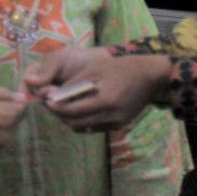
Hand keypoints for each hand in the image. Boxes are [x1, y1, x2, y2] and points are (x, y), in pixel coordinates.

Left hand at [30, 49, 168, 132]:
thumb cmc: (120, 67)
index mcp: (105, 100)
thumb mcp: (95, 69)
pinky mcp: (119, 125)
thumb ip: (74, 84)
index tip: (46, 100)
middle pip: (75, 123)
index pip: (72, 110)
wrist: (150, 77)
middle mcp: (111, 116)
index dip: (56, 107)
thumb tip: (53, 96)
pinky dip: (83, 121)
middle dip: (60, 115)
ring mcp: (116, 123)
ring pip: (83, 128)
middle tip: (52, 104)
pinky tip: (79, 110)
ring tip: (63, 106)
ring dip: (70, 119)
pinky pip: (94, 128)